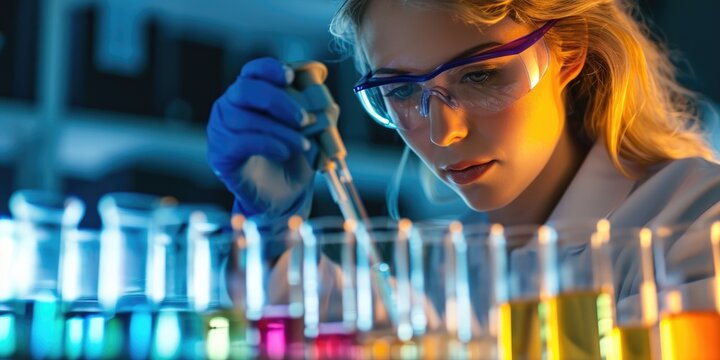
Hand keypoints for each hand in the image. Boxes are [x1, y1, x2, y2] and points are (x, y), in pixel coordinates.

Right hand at [207, 57, 317, 226]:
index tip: (291, 77)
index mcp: (251, 93)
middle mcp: (230, 106)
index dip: (270, 69)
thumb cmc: (293, 156)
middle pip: (245, 89)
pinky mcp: (220, 153)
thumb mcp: (311, 130)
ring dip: (280, 130)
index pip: (253, 70)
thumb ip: (318, 110)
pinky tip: (284, 152)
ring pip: (245, 118)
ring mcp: (221, 129)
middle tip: (304, 119)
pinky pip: (240, 141)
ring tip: (303, 144)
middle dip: (279, 101)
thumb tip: (325, 95)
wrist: (283, 195)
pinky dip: (267, 144)